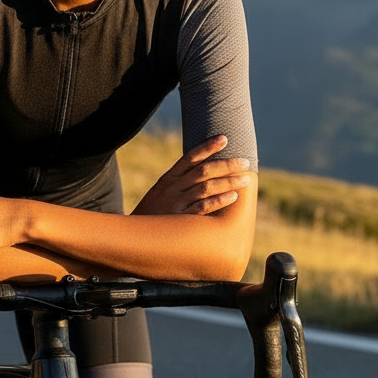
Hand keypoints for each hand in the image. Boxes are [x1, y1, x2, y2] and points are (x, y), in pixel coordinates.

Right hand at [132, 135, 253, 216]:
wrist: (131, 238)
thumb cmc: (150, 216)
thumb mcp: (159, 194)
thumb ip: (178, 184)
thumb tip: (202, 174)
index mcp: (167, 179)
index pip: (190, 157)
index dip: (208, 147)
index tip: (225, 139)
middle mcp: (172, 188)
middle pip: (203, 170)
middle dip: (226, 164)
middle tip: (245, 162)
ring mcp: (176, 203)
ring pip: (206, 187)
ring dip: (228, 181)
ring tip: (245, 178)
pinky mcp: (180, 220)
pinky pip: (203, 207)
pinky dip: (219, 200)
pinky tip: (233, 196)